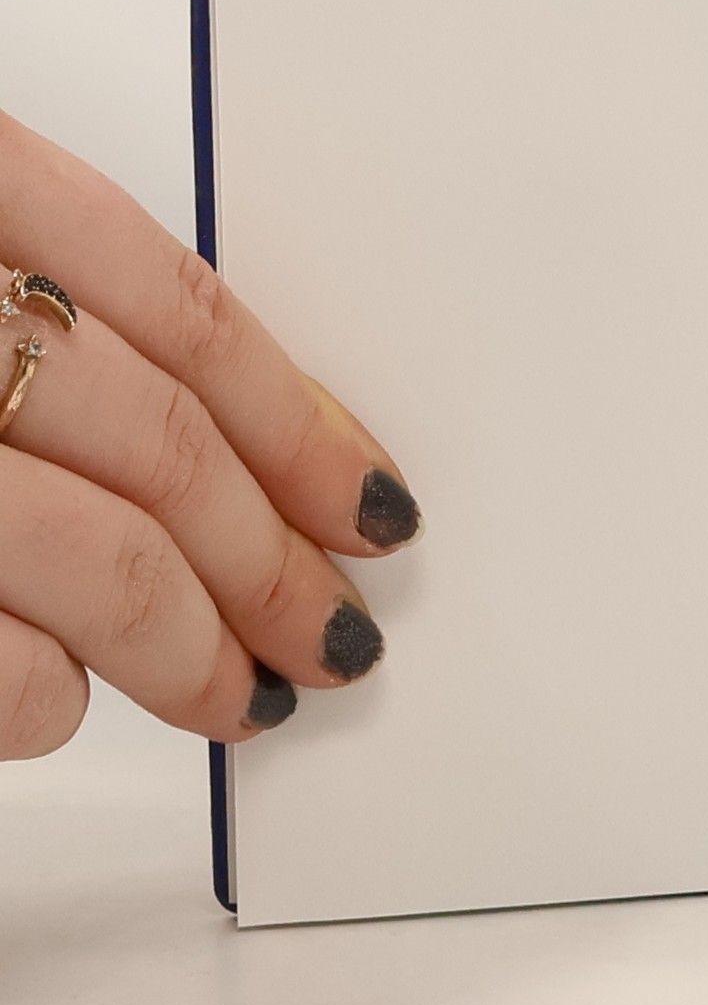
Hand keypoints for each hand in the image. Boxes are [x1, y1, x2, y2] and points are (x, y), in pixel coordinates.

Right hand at [0, 110, 420, 759]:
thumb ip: (55, 306)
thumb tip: (232, 428)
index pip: (177, 305)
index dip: (300, 417)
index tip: (374, 499)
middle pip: (162, 442)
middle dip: (273, 556)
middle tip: (336, 628)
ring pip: (101, 558)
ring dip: (199, 645)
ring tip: (245, 691)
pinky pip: (1, 664)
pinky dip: (49, 696)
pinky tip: (70, 698)